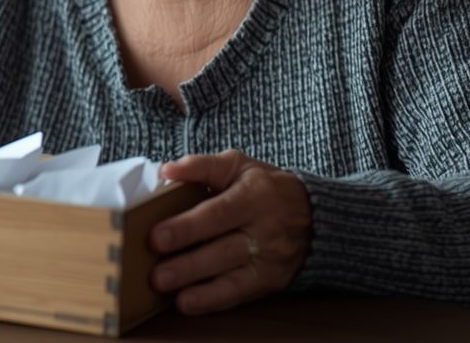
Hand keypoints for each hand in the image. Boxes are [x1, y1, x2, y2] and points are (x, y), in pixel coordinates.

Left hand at [149, 149, 311, 313]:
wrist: (314, 215)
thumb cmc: (264, 187)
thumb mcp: (238, 165)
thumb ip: (201, 166)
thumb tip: (166, 170)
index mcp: (256, 195)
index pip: (218, 213)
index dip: (187, 227)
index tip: (156, 236)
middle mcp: (266, 229)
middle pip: (223, 249)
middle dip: (188, 263)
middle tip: (156, 273)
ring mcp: (270, 259)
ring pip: (231, 276)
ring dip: (196, 285)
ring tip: (164, 287)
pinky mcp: (270, 280)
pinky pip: (239, 293)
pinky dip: (212, 300)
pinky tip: (186, 302)